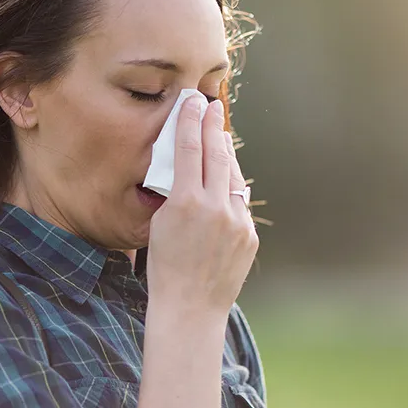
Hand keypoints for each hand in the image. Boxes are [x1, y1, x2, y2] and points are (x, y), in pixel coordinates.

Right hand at [146, 96, 257, 315]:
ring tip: (218, 137)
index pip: (189, 148)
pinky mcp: (249, 234)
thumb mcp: (158, 224)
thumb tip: (187, 166)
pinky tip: (226, 181)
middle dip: (213, 127)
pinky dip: (231, 189)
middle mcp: (214, 207)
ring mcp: (236, 221)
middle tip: (211, 106)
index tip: (192, 101)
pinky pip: (239, 203)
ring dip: (225, 155)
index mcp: (184, 202)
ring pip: (233, 176)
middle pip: (216, 154)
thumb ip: (175, 192)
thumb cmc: (165, 267)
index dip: (190, 120)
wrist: (190, 307)